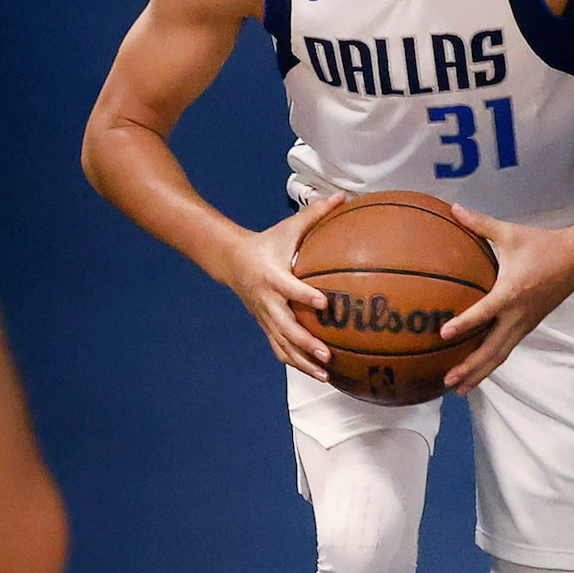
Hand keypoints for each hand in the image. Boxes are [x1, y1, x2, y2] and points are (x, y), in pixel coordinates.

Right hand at [225, 194, 343, 376]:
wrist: (231, 261)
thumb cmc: (267, 243)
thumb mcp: (287, 228)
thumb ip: (315, 214)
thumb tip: (342, 197)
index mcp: (273, 276)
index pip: (290, 289)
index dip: (305, 297)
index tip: (324, 304)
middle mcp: (268, 301)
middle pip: (286, 327)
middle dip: (306, 343)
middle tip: (327, 355)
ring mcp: (265, 317)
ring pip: (282, 345)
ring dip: (303, 362)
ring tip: (326, 375)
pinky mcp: (265, 326)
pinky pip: (280, 349)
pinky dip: (297, 363)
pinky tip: (317, 374)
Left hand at [436, 206, 573, 391]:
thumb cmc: (542, 244)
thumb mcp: (510, 232)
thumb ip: (480, 223)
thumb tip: (453, 208)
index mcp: (512, 291)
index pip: (485, 312)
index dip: (465, 323)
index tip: (444, 333)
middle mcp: (518, 314)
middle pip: (492, 348)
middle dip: (470, 366)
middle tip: (447, 380)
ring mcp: (525, 324)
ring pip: (500, 354)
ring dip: (479, 372)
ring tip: (457, 388)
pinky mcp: (528, 326)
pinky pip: (506, 349)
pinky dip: (490, 363)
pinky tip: (475, 373)